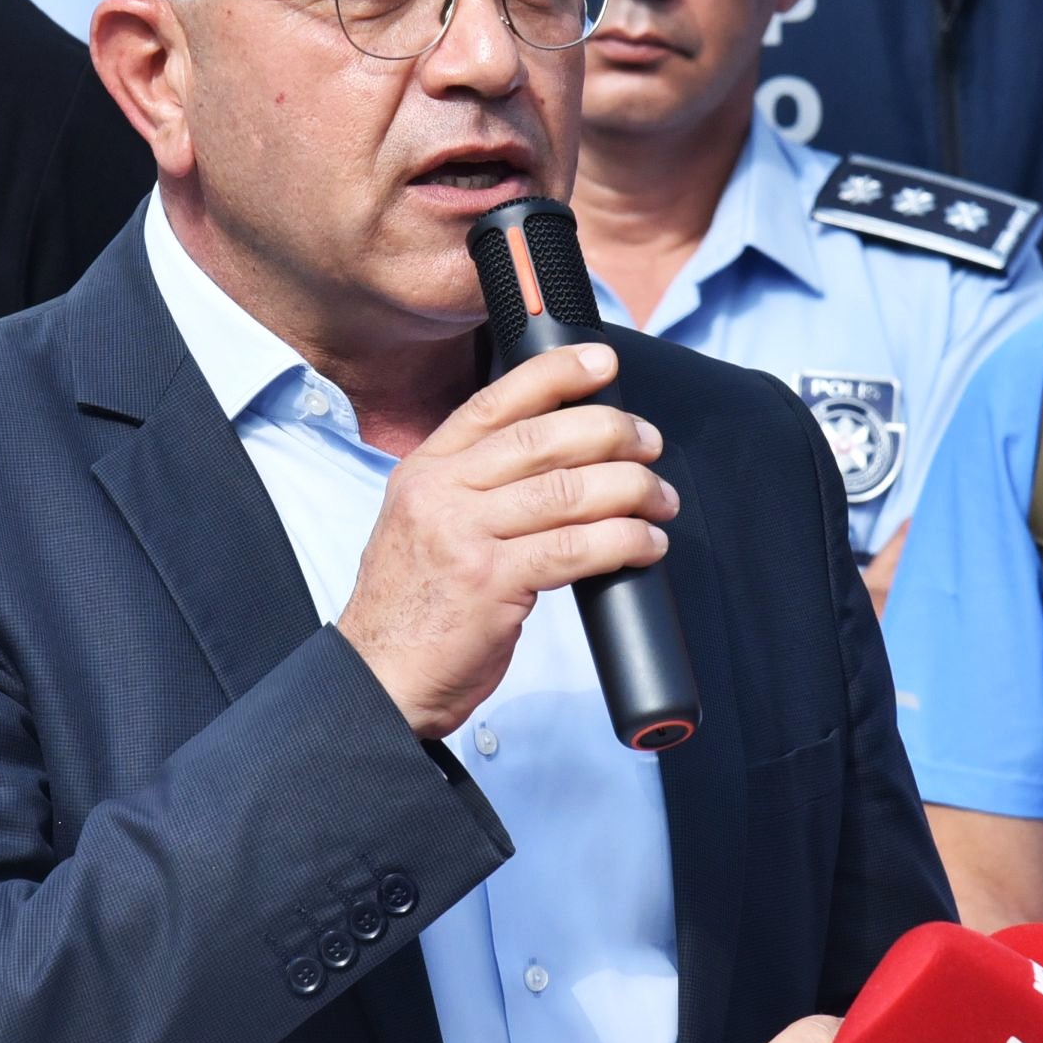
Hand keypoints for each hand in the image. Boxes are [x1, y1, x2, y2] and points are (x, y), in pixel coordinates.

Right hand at [340, 344, 674, 739]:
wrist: (382, 679)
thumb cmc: (415, 608)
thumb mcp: (424, 525)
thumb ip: (473, 487)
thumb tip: (562, 456)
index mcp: (424, 470)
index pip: (495, 402)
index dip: (555, 374)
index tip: (602, 363)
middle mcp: (439, 493)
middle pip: (543, 440)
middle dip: (611, 432)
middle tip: (649, 443)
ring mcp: (463, 536)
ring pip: (567, 491)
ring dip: (630, 490)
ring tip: (660, 499)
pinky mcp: (492, 583)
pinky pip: (576, 548)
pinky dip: (623, 541)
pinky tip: (647, 544)